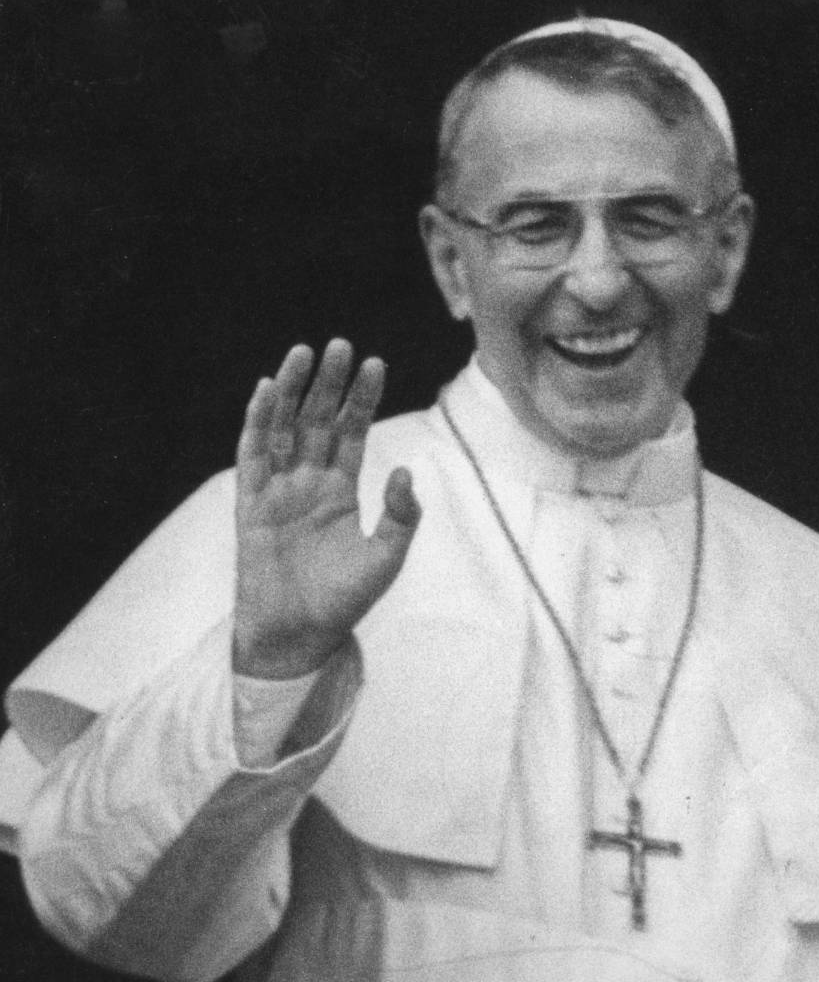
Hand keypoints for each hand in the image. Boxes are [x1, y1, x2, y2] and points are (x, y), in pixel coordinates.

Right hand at [233, 339, 419, 678]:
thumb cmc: (344, 600)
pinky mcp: (250, 505)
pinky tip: (265, 391)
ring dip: (291, 392)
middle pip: (317, 421)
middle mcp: (308, 483)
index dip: (361, 399)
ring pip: (284, 429)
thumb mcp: (386, 557)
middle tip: (340, 345)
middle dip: (328, 384)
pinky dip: (257, 423)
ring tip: (303, 353)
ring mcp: (278, 491)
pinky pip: (252, 457)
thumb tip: (404, 469)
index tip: (375, 363)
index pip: (351, 433)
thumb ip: (401, 515)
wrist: (301, 636)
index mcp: (341, 491)